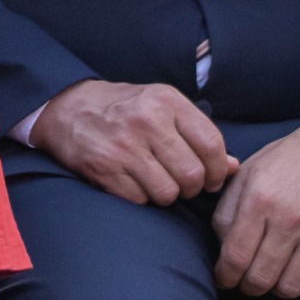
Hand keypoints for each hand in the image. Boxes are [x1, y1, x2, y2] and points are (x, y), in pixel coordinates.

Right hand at [31, 79, 236, 204]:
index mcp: (165, 101)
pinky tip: (133, 180)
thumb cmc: (123, 108)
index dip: (218, 170)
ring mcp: (122, 146)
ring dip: (167, 194)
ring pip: (168, 193)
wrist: (66, 108)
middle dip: (193, 187)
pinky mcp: (103, 168)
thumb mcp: (162, 107)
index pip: (211, 145)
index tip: (211, 177)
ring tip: (158, 181)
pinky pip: (140, 199)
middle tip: (183, 183)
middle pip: (192, 175)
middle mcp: (145, 120)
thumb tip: (233, 167)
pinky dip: (141, 196)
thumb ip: (198, 134)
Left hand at [213, 115, 299, 297]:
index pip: (235, 256)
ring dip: (278, 287)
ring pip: (292, 287)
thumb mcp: (248, 174)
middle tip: (246, 281)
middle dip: (248, 286)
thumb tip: (221, 248)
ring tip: (274, 274)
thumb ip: (228, 210)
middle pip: (262, 278)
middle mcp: (290, 220)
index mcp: (260, 200)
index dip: (225, 276)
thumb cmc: (287, 162)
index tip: (223, 279)